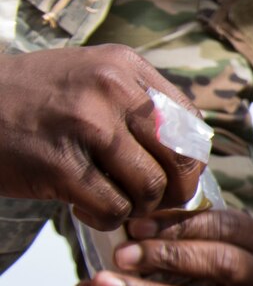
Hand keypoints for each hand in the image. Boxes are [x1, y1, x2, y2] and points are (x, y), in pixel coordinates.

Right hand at [0, 47, 202, 225]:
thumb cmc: (28, 100)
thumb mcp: (88, 79)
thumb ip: (136, 104)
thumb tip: (190, 153)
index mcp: (125, 66)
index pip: (189, 122)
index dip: (188, 160)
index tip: (173, 177)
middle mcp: (111, 89)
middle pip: (179, 157)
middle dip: (173, 191)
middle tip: (152, 202)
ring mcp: (85, 124)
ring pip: (149, 187)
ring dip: (136, 208)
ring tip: (111, 201)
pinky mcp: (58, 164)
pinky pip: (113, 208)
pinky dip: (106, 219)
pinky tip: (83, 209)